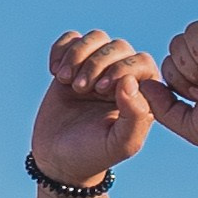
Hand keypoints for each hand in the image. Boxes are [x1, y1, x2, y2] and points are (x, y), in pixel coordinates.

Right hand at [32, 31, 158, 186]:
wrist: (57, 158)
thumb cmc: (93, 154)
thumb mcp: (121, 144)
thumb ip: (136, 117)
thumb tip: (130, 81)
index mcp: (141, 93)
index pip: (142, 62)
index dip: (122, 68)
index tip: (101, 90)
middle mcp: (121, 76)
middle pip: (118, 46)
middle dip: (97, 63)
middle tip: (81, 89)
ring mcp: (96, 68)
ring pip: (96, 38)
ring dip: (78, 54)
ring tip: (66, 80)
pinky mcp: (72, 64)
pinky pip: (71, 38)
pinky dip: (61, 49)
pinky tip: (56, 73)